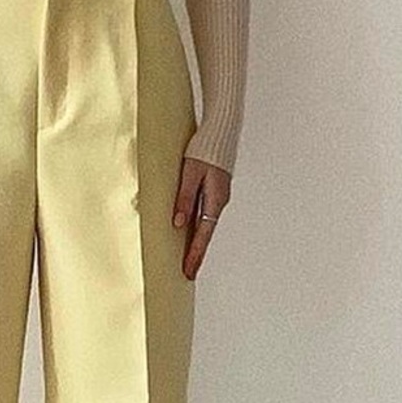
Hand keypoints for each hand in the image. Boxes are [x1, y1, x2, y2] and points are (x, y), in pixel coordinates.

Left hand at [172, 156, 230, 280]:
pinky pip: (206, 214)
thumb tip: (178, 223)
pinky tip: (192, 231)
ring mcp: (218, 195)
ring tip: (188, 258)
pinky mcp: (215, 188)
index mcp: (215, 200)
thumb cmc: (205, 149)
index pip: (202, 235)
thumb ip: (185, 198)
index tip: (188, 272)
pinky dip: (199, 227)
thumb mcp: (191, 174)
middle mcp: (219, 201)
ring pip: (206, 224)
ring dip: (198, 242)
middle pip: (206, 233)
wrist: (222, 129)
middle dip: (197, 254)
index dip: (194, 255)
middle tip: (188, 273)